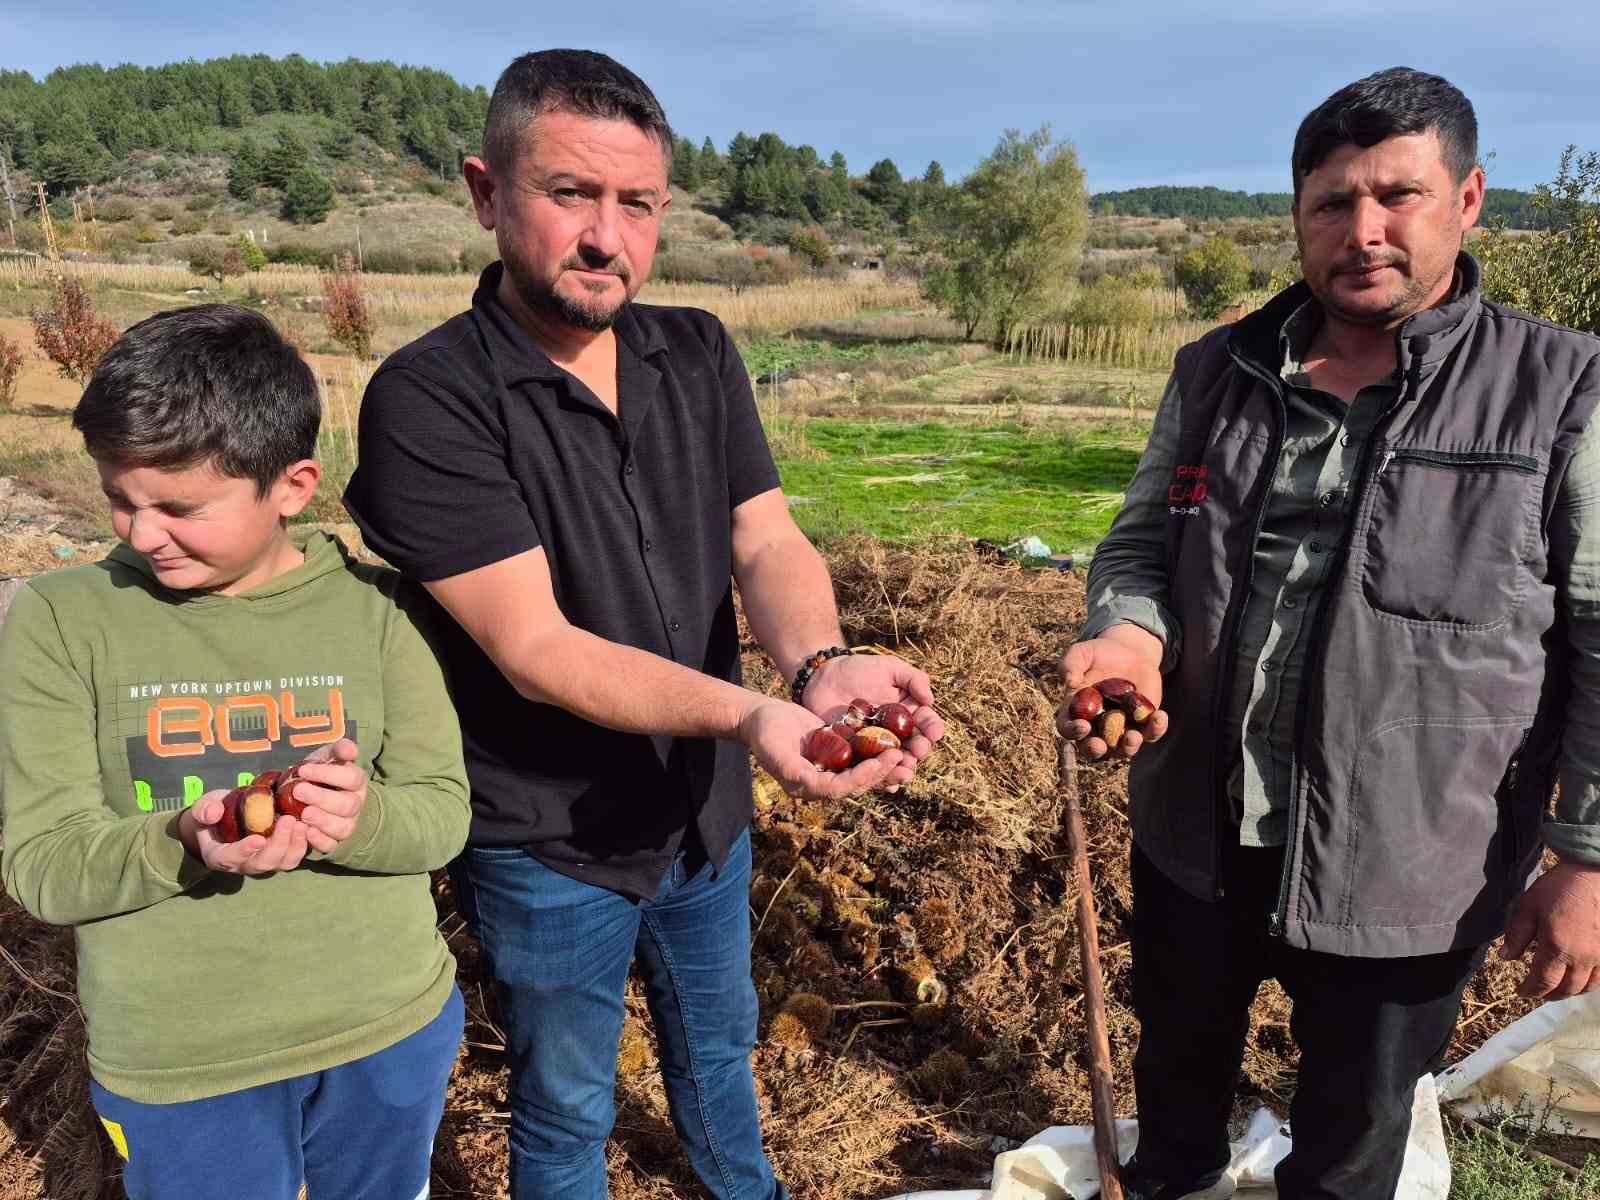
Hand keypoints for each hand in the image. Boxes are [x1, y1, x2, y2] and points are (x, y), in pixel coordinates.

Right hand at [180, 789, 309, 874]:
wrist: (224, 819)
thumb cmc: (213, 814)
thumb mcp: (202, 809)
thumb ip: (204, 810)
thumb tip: (212, 813)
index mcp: (220, 856)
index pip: (231, 858)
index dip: (244, 851)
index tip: (257, 839)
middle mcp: (244, 864)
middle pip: (263, 864)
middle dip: (278, 844)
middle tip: (289, 821)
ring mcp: (264, 861)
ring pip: (283, 863)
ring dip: (295, 845)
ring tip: (302, 823)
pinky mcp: (280, 854)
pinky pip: (294, 855)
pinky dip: (304, 843)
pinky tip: (311, 825)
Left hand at [281, 738, 367, 853]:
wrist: (311, 795)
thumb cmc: (320, 774)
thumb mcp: (328, 757)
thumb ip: (339, 750)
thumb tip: (351, 750)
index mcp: (356, 782)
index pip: (351, 779)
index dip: (329, 775)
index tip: (303, 770)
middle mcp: (355, 805)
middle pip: (348, 805)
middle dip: (323, 798)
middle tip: (298, 791)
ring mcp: (346, 824)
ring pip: (343, 827)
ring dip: (323, 821)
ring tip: (303, 814)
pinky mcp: (334, 841)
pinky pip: (331, 845)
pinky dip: (319, 840)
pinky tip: (306, 831)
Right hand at [739, 698, 906, 800]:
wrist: (762, 716)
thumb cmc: (763, 732)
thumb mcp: (773, 749)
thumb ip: (788, 767)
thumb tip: (807, 781)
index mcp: (806, 786)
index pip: (839, 788)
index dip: (861, 777)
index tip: (880, 763)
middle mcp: (822, 781)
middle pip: (856, 783)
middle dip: (880, 773)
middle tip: (903, 760)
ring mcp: (830, 768)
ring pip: (862, 771)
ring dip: (884, 766)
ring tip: (906, 756)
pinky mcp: (837, 753)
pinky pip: (859, 755)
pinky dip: (876, 751)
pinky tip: (896, 742)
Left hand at [800, 653, 945, 788]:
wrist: (822, 678)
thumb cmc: (858, 668)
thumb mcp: (889, 667)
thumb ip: (912, 678)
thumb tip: (930, 699)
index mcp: (908, 713)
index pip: (926, 723)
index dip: (932, 729)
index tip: (934, 733)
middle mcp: (896, 733)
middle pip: (913, 746)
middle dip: (919, 750)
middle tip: (918, 751)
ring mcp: (876, 746)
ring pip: (894, 761)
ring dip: (902, 768)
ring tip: (905, 770)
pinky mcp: (857, 755)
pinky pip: (870, 768)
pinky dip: (879, 777)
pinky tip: (887, 784)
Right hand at [1056, 624, 1168, 760]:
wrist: (1130, 653)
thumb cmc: (1100, 653)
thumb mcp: (1082, 653)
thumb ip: (1070, 664)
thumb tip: (1069, 682)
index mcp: (1076, 711)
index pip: (1067, 728)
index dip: (1072, 731)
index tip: (1082, 726)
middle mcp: (1096, 726)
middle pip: (1092, 748)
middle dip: (1095, 749)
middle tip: (1100, 745)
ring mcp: (1121, 728)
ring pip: (1122, 748)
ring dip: (1127, 747)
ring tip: (1134, 736)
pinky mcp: (1144, 724)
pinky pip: (1150, 734)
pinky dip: (1156, 729)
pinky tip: (1160, 716)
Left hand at [1500, 861, 1599, 997]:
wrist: (1592, 875)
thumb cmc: (1558, 888)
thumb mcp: (1528, 907)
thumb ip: (1517, 934)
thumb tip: (1506, 957)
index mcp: (1557, 948)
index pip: (1543, 982)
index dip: (1531, 990)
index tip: (1521, 992)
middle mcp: (1582, 958)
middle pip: (1566, 989)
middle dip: (1549, 995)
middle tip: (1538, 992)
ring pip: (1586, 987)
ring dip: (1570, 992)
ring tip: (1557, 988)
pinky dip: (1589, 984)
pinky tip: (1580, 978)